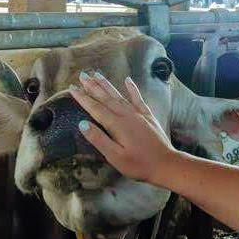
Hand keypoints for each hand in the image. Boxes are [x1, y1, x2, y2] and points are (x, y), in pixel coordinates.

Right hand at [69, 71, 177, 185]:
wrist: (166, 163)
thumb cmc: (138, 164)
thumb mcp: (114, 156)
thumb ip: (98, 139)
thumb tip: (82, 123)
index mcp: (116, 125)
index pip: (95, 108)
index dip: (83, 98)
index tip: (72, 88)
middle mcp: (126, 115)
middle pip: (106, 98)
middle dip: (92, 86)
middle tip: (81, 75)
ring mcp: (138, 114)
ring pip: (119, 95)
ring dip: (107, 85)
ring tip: (97, 74)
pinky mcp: (147, 115)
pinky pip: (138, 98)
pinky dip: (132, 88)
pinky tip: (127, 80)